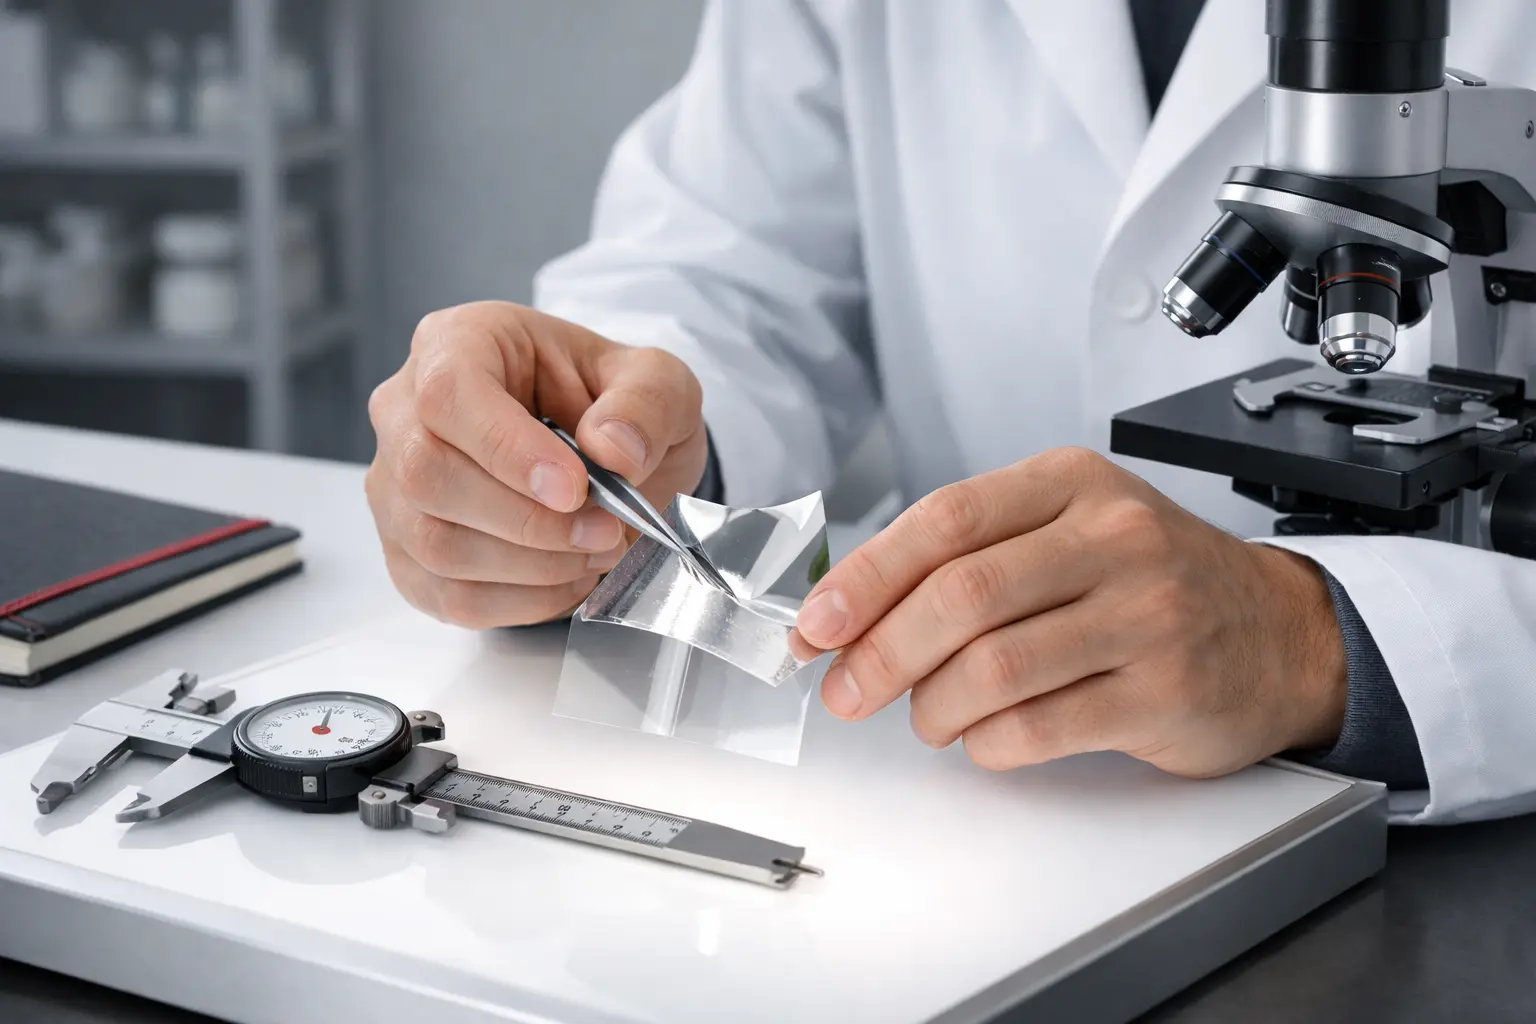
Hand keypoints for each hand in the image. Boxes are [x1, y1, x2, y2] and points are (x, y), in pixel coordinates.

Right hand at [365, 301, 708, 626]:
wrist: (608, 454)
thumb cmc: (613, 404)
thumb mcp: (658, 380)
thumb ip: (646, 402)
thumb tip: (612, 450)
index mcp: (458, 344)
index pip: (449, 394)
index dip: (507, 449)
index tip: (574, 489)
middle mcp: (406, 411)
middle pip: (427, 475)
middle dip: (527, 520)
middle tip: (604, 529)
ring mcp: (396, 487)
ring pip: (435, 544)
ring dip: (530, 566)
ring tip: (595, 550)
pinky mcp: (409, 553)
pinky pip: (447, 595)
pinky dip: (520, 601)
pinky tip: (567, 578)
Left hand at [791, 448, 1346, 777]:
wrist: (1281, 632)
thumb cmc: (1153, 579)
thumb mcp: (1070, 529)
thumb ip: (970, 555)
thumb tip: (851, 610)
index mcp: (1071, 484)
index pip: (944, 521)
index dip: (866, 577)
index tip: (816, 623)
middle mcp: (1113, 539)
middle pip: (960, 597)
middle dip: (880, 654)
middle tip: (844, 689)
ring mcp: (1144, 616)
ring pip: (992, 668)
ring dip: (931, 707)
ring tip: (926, 717)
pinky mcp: (1162, 693)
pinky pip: (1038, 728)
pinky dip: (987, 743)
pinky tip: (984, 737)